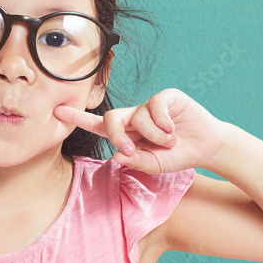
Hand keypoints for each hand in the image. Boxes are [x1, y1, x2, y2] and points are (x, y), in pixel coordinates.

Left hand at [54, 88, 226, 174]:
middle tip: (130, 150)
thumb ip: (136, 161)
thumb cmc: (177, 156)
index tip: (56, 111)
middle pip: (111, 118)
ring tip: (169, 142)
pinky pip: (155, 106)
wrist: (206, 147)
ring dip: (153, 136)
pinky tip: (173, 130)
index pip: (98, 124)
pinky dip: (162, 122)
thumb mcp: (154, 165)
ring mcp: (150, 105)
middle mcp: (134, 116)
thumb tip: (117, 156)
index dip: (78, 118)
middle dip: (118, 136)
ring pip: (137, 117)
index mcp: (127, 133)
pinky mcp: (167, 97)